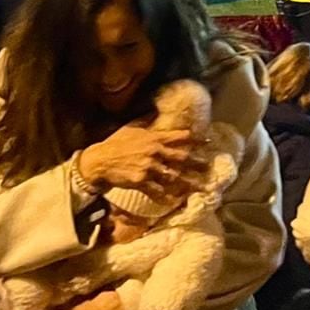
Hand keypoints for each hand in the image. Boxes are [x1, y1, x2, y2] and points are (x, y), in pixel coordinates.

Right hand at [79, 125, 198, 200]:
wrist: (100, 161)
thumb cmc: (115, 143)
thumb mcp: (132, 127)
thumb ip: (146, 120)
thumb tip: (156, 108)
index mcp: (154, 138)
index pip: (179, 136)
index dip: (195, 139)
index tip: (208, 141)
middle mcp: (155, 152)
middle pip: (181, 157)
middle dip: (197, 162)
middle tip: (209, 167)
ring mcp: (149, 167)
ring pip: (173, 176)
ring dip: (187, 182)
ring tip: (200, 187)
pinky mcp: (141, 181)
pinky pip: (157, 191)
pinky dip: (166, 197)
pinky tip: (175, 201)